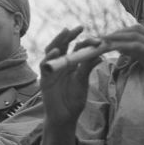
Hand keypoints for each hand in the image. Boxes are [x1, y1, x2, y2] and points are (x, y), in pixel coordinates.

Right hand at [39, 27, 102, 144]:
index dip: (83, 41)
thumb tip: (99, 54)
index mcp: (70, 65)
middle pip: (62, 45)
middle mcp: (59, 65)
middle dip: (68, 36)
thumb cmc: (73, 100)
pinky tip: (57, 51)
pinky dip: (49, 57)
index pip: (75, 48)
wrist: (65, 116)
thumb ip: (87, 68)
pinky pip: (44, 65)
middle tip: (79, 27)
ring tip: (66, 32)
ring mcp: (51, 71)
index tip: (95, 36)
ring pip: (51, 51)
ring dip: (58, 41)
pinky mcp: (44, 79)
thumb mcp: (82, 81)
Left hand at [103, 24, 143, 87]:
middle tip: (101, 38)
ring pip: (134, 36)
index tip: (107, 36)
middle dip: (117, 32)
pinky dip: (121, 45)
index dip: (121, 31)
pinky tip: (111, 48)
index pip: (137, 30)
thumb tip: (120, 46)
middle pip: (135, 30)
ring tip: (102, 42)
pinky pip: (135, 46)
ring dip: (116, 37)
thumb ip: (135, 52)